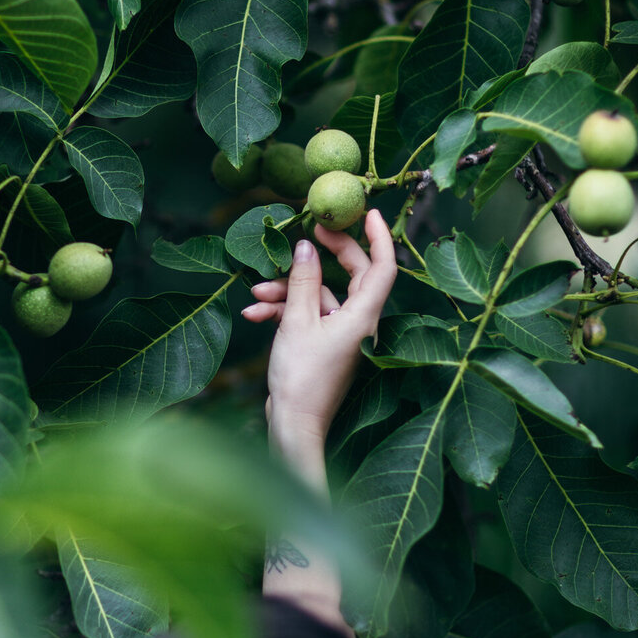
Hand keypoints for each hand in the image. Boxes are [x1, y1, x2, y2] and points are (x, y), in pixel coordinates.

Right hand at [241, 209, 397, 452]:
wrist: (293, 425)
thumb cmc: (301, 378)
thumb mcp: (297, 321)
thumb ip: (303, 280)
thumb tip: (306, 246)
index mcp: (363, 316)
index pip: (382, 266)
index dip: (378, 236)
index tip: (367, 211)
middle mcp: (359, 323)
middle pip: (351, 274)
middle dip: (325, 253)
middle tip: (308, 230)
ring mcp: (341, 334)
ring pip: (321, 295)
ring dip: (289, 289)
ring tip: (257, 292)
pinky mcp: (324, 344)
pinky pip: (308, 314)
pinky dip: (284, 310)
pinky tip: (255, 312)